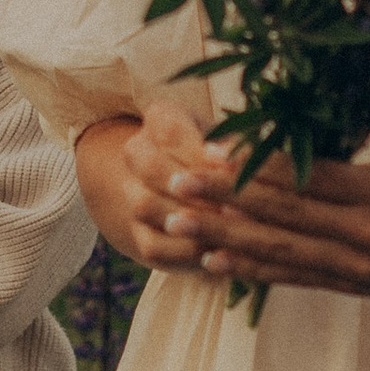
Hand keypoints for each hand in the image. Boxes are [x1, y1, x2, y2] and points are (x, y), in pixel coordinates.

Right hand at [76, 101, 237, 272]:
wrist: (198, 192)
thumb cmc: (227, 160)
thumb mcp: (234, 147)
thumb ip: (236, 154)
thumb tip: (236, 168)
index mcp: (162, 118)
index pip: (171, 131)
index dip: (201, 154)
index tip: (231, 170)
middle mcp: (137, 151)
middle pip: (150, 167)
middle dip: (192, 189)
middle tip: (230, 204)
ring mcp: (133, 193)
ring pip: (146, 206)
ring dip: (187, 220)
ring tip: (226, 229)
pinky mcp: (140, 236)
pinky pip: (154, 246)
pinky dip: (185, 250)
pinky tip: (217, 252)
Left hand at [162, 150, 369, 298]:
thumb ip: (345, 172)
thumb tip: (275, 154)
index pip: (305, 177)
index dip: (252, 165)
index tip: (207, 150)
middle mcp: (369, 235)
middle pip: (284, 214)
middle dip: (223, 198)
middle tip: (175, 182)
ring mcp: (361, 269)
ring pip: (281, 249)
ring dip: (225, 235)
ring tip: (179, 221)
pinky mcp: (356, 289)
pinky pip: (296, 278)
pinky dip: (253, 270)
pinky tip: (216, 262)